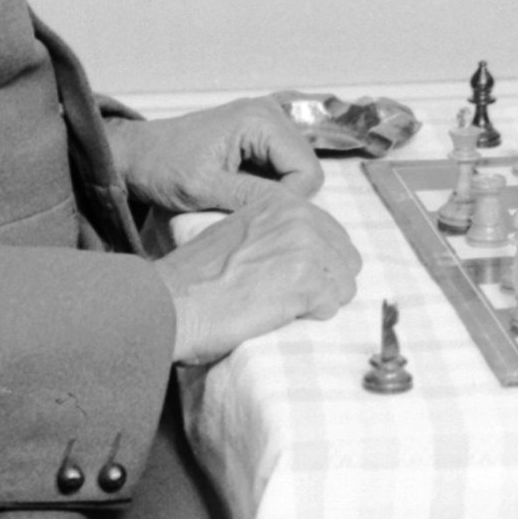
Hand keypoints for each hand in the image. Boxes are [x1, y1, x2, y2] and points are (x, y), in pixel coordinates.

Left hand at [106, 98, 322, 215]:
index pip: (307, 171)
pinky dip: (270, 184)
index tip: (255, 218)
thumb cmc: (161, 168)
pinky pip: (282, 165)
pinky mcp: (258, 133)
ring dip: (275, 192)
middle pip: (307, 168)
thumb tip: (290, 212)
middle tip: (247, 213)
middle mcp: (270, 113)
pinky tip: (246, 193)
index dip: (289, 202)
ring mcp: (265, 121)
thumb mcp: (204, 189)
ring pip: (297, 170)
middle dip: (283, 196)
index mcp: (260, 120)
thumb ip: (250, 197)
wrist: (135, 155)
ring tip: (241, 203)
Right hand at [155, 192, 362, 364]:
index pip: (332, 233)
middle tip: (293, 298)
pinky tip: (281, 315)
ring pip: (345, 283)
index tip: (298, 280)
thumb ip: (275, 234)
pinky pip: (332, 305)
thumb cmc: (194, 279)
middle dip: (327, 282)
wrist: (171, 302)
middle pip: (346, 258)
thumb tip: (306, 255)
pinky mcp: (306, 280)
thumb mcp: (239, 235)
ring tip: (284, 307)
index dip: (321, 263)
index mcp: (280, 202)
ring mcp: (305, 247)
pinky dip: (312, 317)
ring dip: (321, 301)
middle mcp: (298, 216)